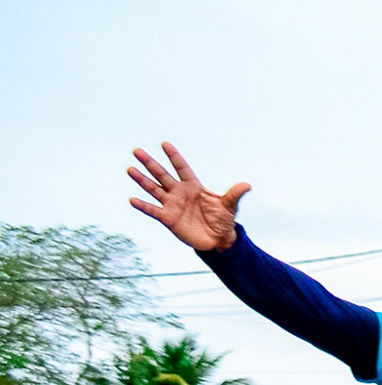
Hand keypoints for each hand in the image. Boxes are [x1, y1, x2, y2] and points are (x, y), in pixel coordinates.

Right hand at [127, 142, 249, 252]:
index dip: (174, 156)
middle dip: (150, 163)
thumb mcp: (229, 206)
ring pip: (154, 189)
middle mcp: (180, 193)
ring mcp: (172, 205)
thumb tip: (247, 185)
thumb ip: (234, 194)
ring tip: (130, 169)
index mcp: (194, 186)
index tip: (164, 144)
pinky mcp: (168, 219)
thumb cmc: (223, 220)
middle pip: (162, 175)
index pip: (182, 168)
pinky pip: (153, 210)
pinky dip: (143, 206)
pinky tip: (132, 199)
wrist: (218, 240)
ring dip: (142, 180)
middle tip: (137, 151)